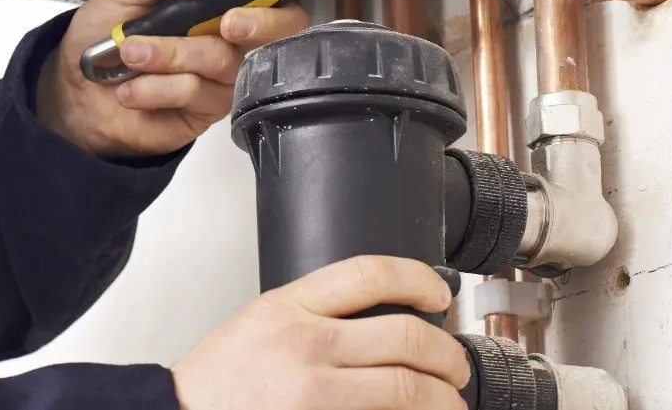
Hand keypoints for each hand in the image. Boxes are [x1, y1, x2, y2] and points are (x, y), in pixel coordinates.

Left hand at [36, 0, 317, 158]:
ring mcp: (222, 73)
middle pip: (280, 26)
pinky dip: (159, 87)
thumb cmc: (102, 32)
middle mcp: (228, 31)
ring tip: (132, 53)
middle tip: (223, 22)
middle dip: (258, 22)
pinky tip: (133, 87)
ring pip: (225, 61)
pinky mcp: (207, 110)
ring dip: (172, 56)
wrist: (74, 93)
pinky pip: (199, 94)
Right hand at [171, 256, 469, 409]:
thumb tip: (376, 318)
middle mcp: (305, 345)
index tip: (438, 294)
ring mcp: (315, 393)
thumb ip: (310, 313)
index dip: (419, 280)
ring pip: (408, 388)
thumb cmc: (217, 380)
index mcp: (288, 306)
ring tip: (449, 401)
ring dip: (444, 397)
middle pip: (406, 337)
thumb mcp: (258, 321)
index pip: (370, 274)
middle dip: (448, 354)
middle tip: (455, 365)